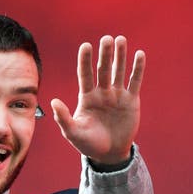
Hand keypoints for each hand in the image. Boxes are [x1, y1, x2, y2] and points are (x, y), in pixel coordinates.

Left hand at [51, 35, 144, 164]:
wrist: (109, 154)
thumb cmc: (88, 144)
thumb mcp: (73, 133)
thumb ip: (63, 118)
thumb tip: (53, 101)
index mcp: (87, 97)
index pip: (85, 74)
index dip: (85, 60)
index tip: (85, 46)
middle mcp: (102, 92)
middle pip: (103, 69)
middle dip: (105, 54)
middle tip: (106, 39)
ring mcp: (117, 95)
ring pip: (118, 71)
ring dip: (120, 56)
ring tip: (120, 39)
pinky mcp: (131, 101)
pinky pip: (135, 82)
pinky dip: (137, 68)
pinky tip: (139, 54)